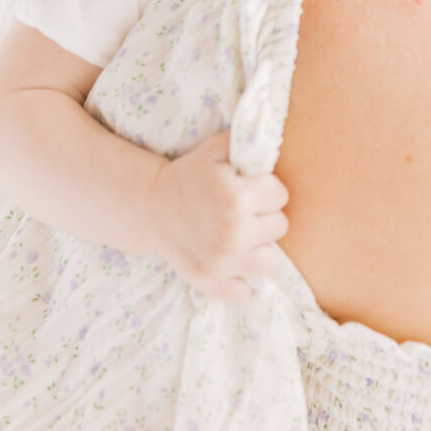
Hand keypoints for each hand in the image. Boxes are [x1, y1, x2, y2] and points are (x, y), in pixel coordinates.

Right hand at [147, 129, 288, 301]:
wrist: (150, 207)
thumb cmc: (188, 175)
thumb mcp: (215, 149)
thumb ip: (246, 140)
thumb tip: (273, 139)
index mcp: (237, 197)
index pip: (280, 195)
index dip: (267, 189)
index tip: (251, 188)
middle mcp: (233, 232)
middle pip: (280, 226)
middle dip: (264, 216)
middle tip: (243, 211)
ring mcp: (222, 262)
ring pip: (271, 262)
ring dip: (260, 248)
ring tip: (243, 236)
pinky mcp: (210, 282)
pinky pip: (245, 292)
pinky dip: (241, 280)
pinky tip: (232, 262)